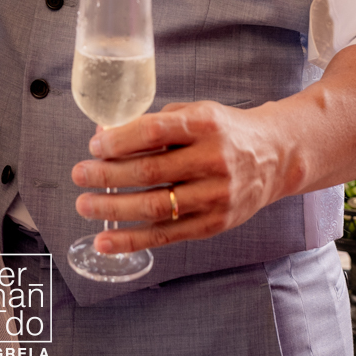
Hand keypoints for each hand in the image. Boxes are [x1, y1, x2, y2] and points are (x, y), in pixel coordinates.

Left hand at [71, 99, 281, 254]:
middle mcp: (212, 160)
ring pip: (154, 206)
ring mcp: (215, 196)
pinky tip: (106, 241)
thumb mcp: (195, 113)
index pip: (153, 133)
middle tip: (79, 175)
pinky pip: (166, 235)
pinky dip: (132, 240)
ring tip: (85, 205)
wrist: (275, 157)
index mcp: (204, 124)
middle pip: (149, 172)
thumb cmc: (225, 131)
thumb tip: (106, 137)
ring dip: (113, 209)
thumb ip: (155, 124)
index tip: (94, 146)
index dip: (119, 141)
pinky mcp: (214, 224)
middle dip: (107, 175)